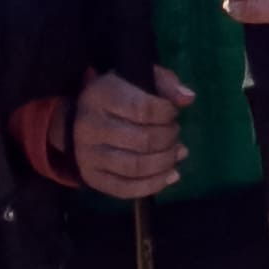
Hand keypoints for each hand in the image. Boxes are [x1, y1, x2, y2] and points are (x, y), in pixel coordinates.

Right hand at [71, 63, 187, 201]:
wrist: (80, 119)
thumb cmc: (117, 96)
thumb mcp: (138, 79)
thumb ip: (165, 83)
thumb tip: (188, 98)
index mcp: (100, 96)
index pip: (143, 109)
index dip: (167, 114)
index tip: (173, 112)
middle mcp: (89, 127)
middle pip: (143, 141)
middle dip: (169, 139)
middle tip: (175, 133)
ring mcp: (87, 155)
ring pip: (136, 167)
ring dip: (166, 162)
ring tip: (178, 153)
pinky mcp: (91, 178)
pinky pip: (126, 189)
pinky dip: (154, 185)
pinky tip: (171, 175)